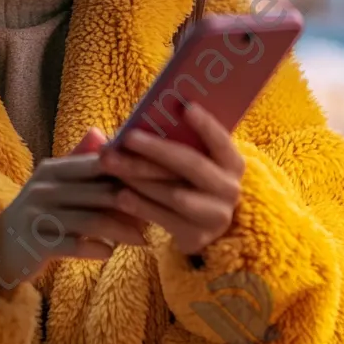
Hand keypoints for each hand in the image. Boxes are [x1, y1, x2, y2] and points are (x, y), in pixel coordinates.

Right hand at [0, 130, 149, 293]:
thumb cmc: (37, 213)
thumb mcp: (54, 182)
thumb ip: (79, 160)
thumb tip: (107, 136)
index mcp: (54, 168)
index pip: (101, 163)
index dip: (135, 167)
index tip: (166, 175)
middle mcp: (45, 187)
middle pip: (101, 190)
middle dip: (136, 200)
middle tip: (164, 210)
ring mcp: (39, 215)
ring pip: (92, 219)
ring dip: (123, 229)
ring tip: (145, 238)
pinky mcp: (36, 243)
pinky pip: (74, 245)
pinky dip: (97, 248)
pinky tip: (112, 252)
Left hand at [96, 102, 243, 255]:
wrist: (202, 227)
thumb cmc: (189, 180)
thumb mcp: (192, 159)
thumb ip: (172, 140)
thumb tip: (136, 118)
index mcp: (232, 162)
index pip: (221, 140)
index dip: (205, 124)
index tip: (185, 106)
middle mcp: (229, 188)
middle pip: (191, 165)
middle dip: (156, 149)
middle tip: (127, 137)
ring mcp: (215, 216)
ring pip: (175, 194)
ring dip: (140, 178)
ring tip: (112, 164)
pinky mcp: (197, 237)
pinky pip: (165, 219)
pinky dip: (141, 206)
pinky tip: (120, 195)